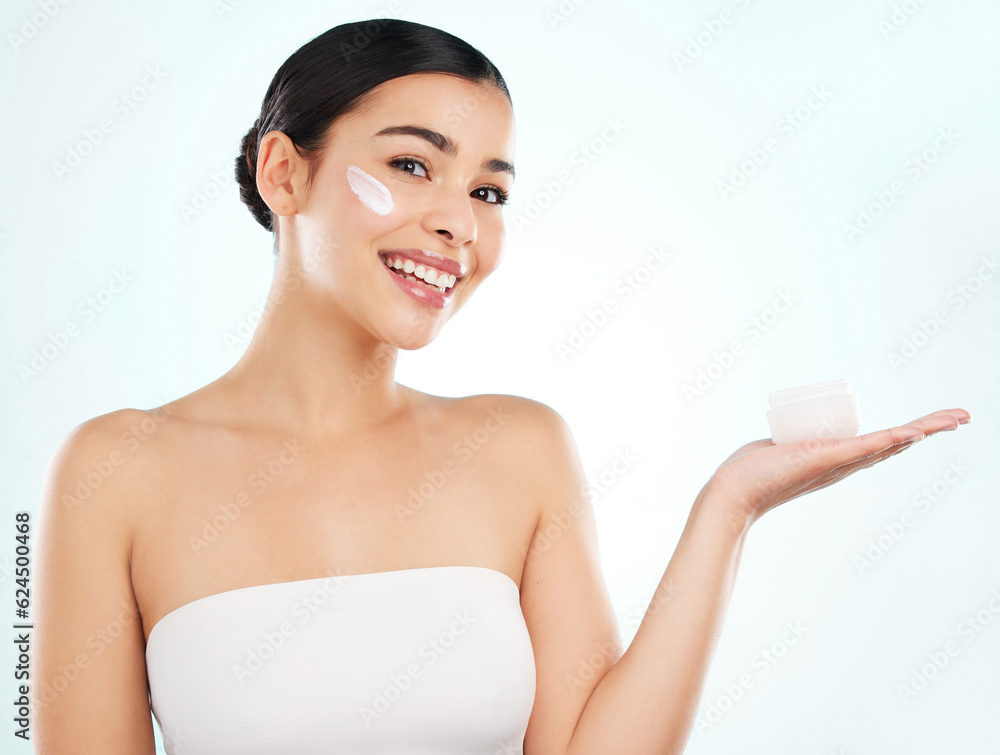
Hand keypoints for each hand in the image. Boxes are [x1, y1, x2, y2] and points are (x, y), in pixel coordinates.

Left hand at [709, 408, 970, 528]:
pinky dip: (889, 439)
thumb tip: (782, 440)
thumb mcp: (780, 449)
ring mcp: (837, 462)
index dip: (908, 432)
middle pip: (896, 443)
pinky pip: (864, 447)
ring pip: (888, 443)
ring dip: (923, 429)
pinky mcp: (825, 458)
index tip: (932, 423)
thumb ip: (785, 444)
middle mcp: (844, 464)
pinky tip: (913, 432)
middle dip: (930, 428)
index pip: (881, 443)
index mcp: (837, 459)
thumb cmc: (750, 471)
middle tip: (962, 416)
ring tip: (955, 418)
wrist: (734, 490)